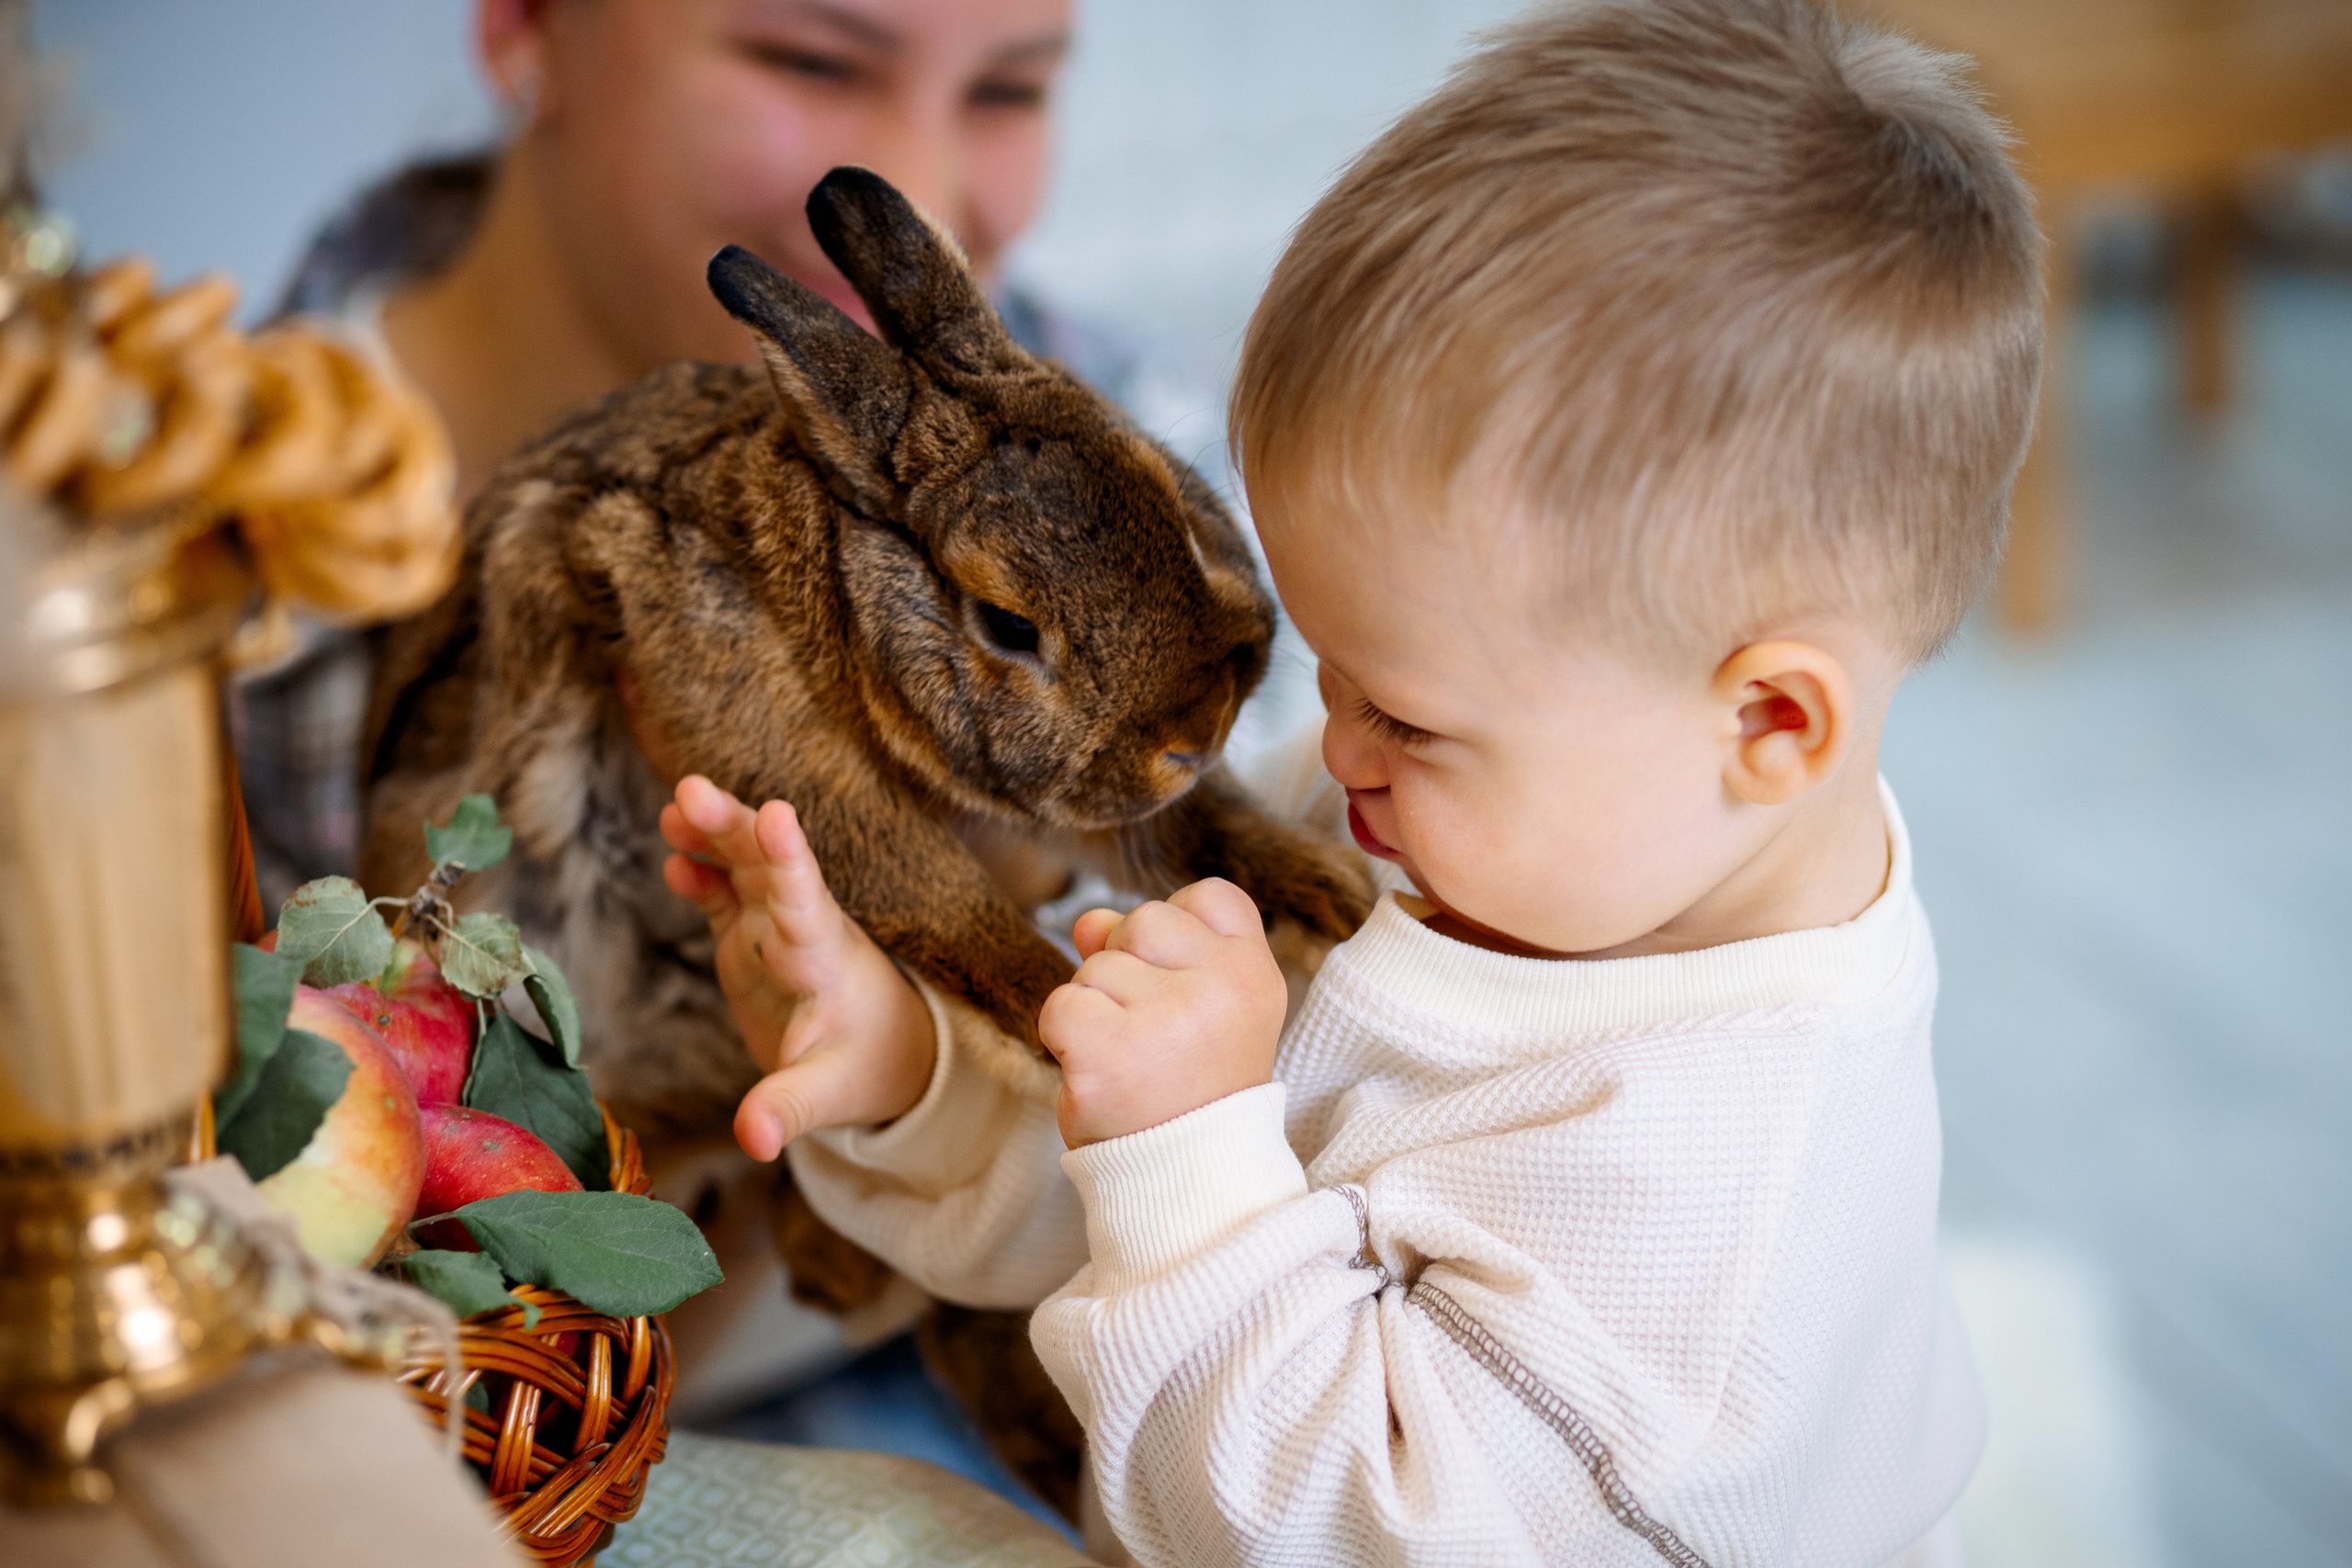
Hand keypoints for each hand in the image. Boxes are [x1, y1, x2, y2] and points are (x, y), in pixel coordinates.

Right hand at [660, 775, 935, 1160]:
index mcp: (825, 959)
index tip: (776, 815)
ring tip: (678, 804)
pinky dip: (703, 871)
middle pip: (766, 866)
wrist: (891, 1051)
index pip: (807, 901)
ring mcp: (776, 927)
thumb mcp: (829, 1094)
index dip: (789, 859)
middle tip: (690, 790)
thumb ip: (788, 1111)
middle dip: (733, 826)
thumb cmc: (866, 1066)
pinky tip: (675, 856)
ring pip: (744, 865)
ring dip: (715, 832)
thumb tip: (752, 1141)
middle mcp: (802, 929)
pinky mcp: (754, 935)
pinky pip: (726, 892)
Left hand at [1039, 879, 1286, 1147]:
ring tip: (1131, 1064)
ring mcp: (1167, 1020)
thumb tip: (1090, 920)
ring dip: (1096, 1011)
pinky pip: (1060, 1006)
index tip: (1184, 990)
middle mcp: (1221, 989)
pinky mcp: (1109, 1054)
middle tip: (1153, 1037)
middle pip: (1142, 920)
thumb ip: (1153, 951)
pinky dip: (1062, 1039)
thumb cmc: (1192, 1090)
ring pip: (1094, 966)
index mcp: (1255, 974)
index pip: (1209, 896)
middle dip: (1128, 969)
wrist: (1189, 1182)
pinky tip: (1098, 1075)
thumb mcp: (1198, 1010)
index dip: (1178, 935)